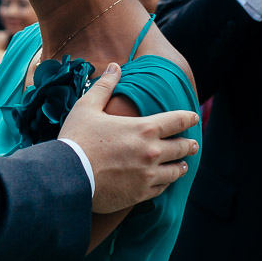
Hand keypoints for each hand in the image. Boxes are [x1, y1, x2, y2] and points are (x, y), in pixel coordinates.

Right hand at [58, 63, 199, 213]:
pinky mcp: (140, 194)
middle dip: (189, 145)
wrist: (67, 177)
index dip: (188, 118)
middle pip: (182, 147)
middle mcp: (152, 152)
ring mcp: (148, 175)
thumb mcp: (87, 107)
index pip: (177, 120)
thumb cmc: (77, 139)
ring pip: (175, 171)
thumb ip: (105, 86)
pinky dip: (164, 184)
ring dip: (180, 166)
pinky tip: (163, 182)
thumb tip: (115, 66)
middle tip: (193, 144)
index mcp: (144, 129)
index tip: (194, 117)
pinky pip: (161, 189)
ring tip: (182, 165)